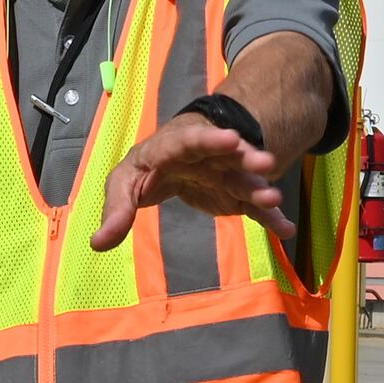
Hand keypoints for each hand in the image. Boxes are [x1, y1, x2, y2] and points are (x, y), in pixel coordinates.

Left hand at [87, 112, 295, 255]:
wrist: (177, 160)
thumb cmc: (146, 168)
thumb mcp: (124, 184)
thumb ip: (117, 211)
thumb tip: (98, 243)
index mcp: (172, 148)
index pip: (188, 141)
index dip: (209, 139)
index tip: (230, 139)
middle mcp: (204, 156)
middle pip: (225, 155)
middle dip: (245, 157)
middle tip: (264, 163)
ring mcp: (223, 174)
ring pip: (243, 179)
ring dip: (259, 189)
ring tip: (274, 198)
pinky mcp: (234, 195)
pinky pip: (252, 206)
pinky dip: (268, 218)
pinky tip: (285, 229)